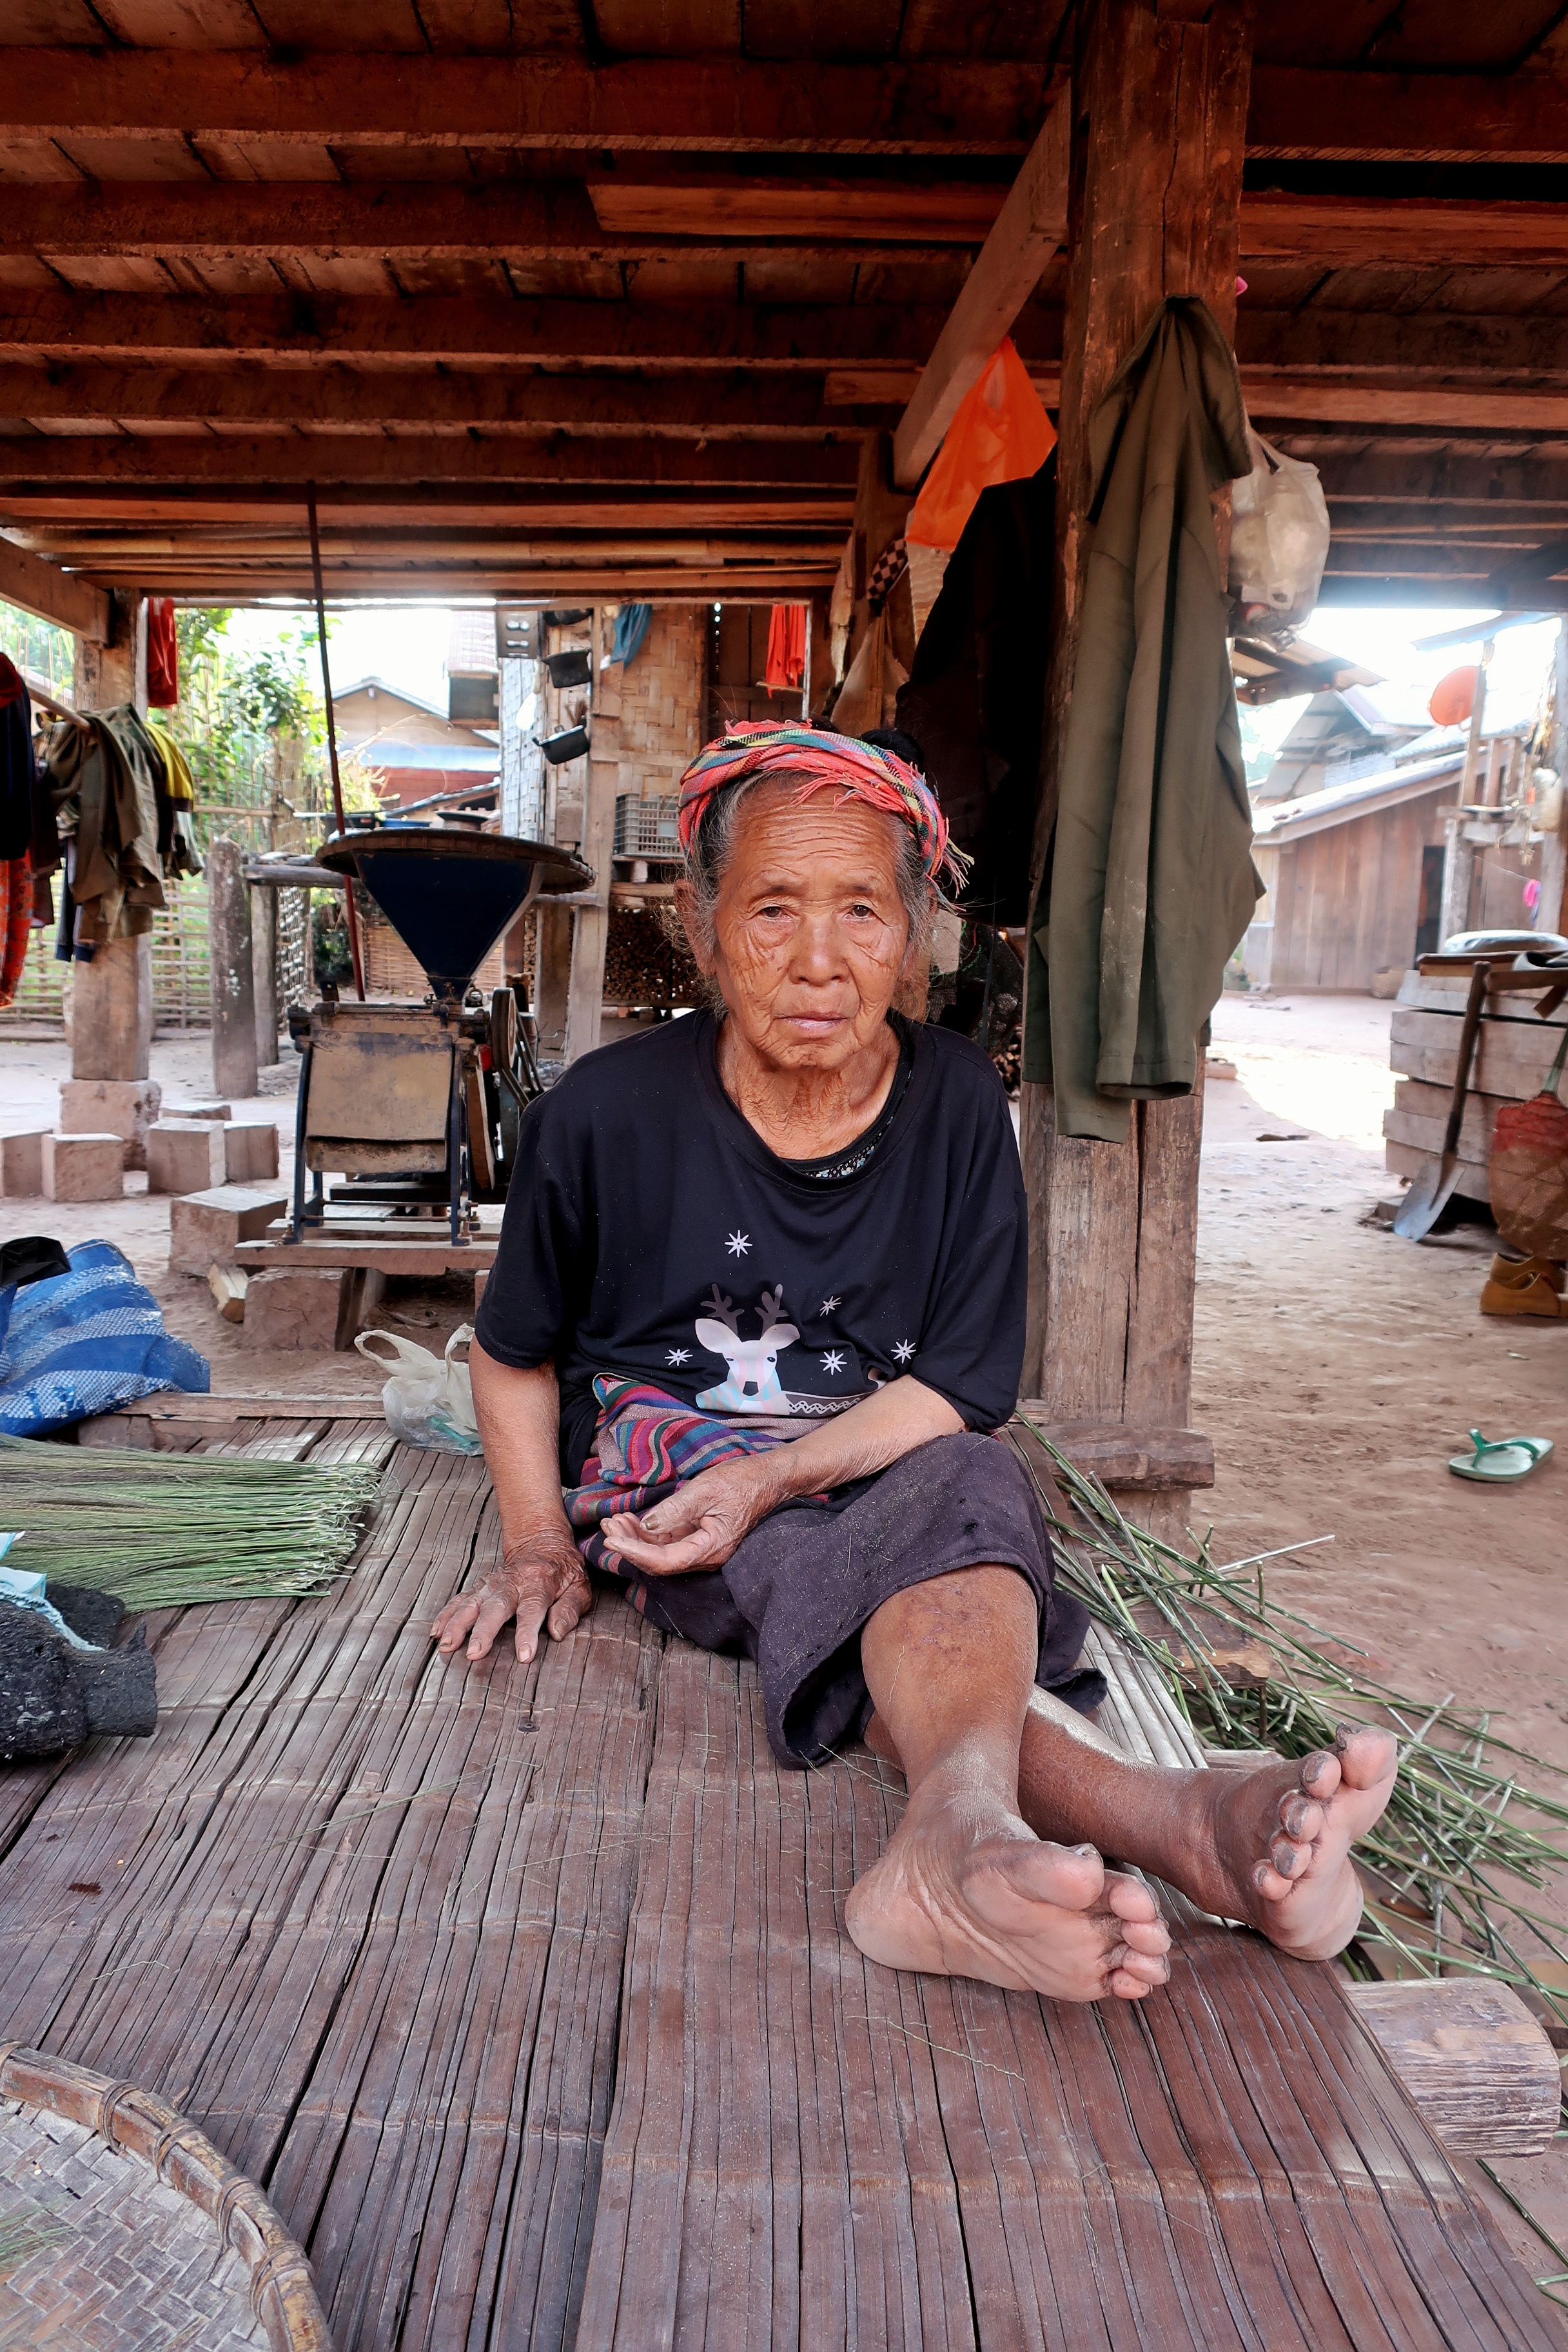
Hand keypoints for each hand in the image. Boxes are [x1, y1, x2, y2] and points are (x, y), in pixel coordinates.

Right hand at [431, 1526, 593, 1665]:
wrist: (542, 1543)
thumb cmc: (563, 1571)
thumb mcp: (579, 1588)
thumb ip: (569, 1609)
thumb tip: (557, 1632)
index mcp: (541, 1582)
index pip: (533, 1609)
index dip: (527, 1633)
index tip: (524, 1655)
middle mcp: (513, 1582)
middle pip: (496, 1606)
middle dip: (483, 1630)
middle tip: (474, 1653)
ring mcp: (493, 1583)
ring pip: (472, 1602)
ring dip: (458, 1624)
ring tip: (447, 1645)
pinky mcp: (481, 1586)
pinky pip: (461, 1599)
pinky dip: (447, 1614)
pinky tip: (437, 1631)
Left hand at [599, 1456, 780, 1575]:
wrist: (768, 1477)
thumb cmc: (743, 1481)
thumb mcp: (705, 1489)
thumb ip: (674, 1510)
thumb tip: (646, 1525)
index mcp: (711, 1548)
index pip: (665, 1561)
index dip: (635, 1553)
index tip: (611, 1540)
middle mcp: (706, 1555)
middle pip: (659, 1561)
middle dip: (630, 1544)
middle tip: (607, 1525)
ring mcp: (702, 1547)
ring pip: (661, 1552)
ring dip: (635, 1538)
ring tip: (614, 1520)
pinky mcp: (699, 1537)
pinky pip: (669, 1541)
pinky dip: (648, 1532)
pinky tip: (631, 1520)